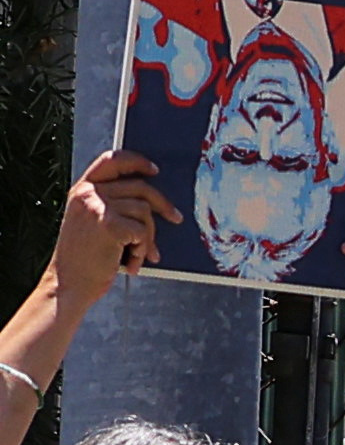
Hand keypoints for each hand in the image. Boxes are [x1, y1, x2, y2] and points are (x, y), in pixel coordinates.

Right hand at [39, 152, 161, 316]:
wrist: (68, 284)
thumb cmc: (84, 258)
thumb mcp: (90, 223)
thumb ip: (111, 205)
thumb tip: (151, 200)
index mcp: (82, 190)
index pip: (111, 160)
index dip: (135, 161)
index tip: (154, 170)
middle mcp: (87, 194)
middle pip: (140, 187)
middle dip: (163, 205)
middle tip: (176, 218)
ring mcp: (97, 207)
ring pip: (145, 211)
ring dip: (149, 237)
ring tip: (141, 254)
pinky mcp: (108, 224)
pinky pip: (143, 231)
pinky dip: (144, 250)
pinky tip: (134, 263)